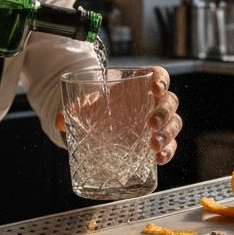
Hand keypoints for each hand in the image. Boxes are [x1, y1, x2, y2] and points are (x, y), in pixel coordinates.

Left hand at [54, 66, 182, 165]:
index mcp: (141, 84)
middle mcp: (154, 101)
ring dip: (168, 134)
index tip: (155, 87)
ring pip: (174, 123)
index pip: (159, 75)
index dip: (161, 79)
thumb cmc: (99, 108)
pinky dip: (168, 152)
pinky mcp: (158, 140)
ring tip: (153, 146)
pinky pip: (171, 145)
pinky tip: (159, 159)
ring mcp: (159, 122)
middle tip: (150, 124)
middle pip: (170, 102)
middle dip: (163, 113)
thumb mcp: (87, 106)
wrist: (99, 126)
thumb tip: (59, 120)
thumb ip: (75, 109)